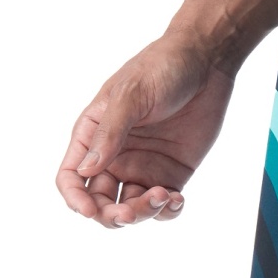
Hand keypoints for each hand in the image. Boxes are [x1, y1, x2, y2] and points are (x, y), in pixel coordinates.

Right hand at [56, 35, 234, 228]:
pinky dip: (167, 212)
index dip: (75, 198)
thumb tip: (87, 171)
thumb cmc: (160, 69)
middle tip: (129, 212)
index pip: (71, 177)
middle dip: (111, 215)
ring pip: (131, 208)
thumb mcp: (131, 95)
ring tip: (164, 196)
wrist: (206, 62)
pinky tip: (177, 200)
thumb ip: (110, 133)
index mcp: (92, 135)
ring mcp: (143, 166)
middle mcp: (114, 156)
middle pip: (100, 201)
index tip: (88, 210)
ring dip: (142, 213)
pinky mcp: (172, 172)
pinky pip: (163, 205)